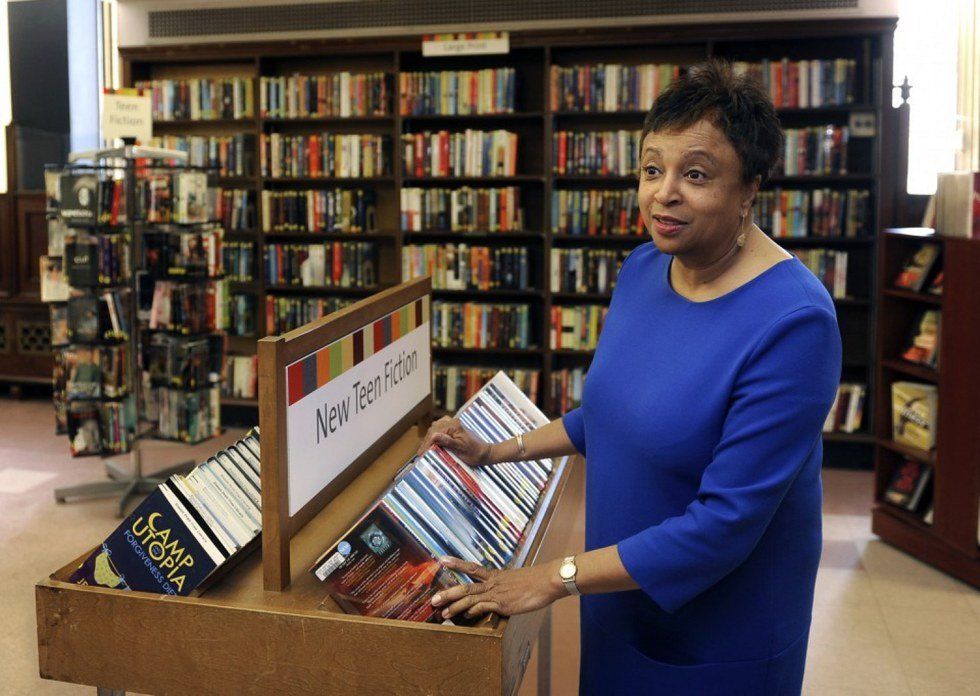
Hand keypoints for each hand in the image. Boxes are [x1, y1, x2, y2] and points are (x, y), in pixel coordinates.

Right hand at [416, 416, 491, 465]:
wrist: (485, 453)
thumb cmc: (474, 453)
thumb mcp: (460, 449)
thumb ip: (447, 441)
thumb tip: (433, 436)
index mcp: (454, 426)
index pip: (435, 433)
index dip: (427, 444)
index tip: (421, 453)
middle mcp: (453, 422)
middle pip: (433, 429)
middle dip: (426, 441)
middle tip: (421, 453)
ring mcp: (454, 423)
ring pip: (436, 427)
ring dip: (429, 437)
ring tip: (425, 448)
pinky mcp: (454, 427)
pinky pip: (440, 426)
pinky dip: (434, 433)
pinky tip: (432, 440)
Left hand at [431, 557, 567, 620]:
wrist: (547, 580)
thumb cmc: (535, 581)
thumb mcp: (516, 581)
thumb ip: (505, 586)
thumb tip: (500, 593)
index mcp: (495, 575)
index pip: (471, 568)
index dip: (456, 563)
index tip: (441, 559)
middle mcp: (493, 583)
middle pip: (465, 586)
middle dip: (448, 592)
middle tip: (433, 599)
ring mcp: (497, 593)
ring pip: (471, 598)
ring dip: (455, 606)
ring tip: (443, 612)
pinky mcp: (503, 604)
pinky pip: (484, 607)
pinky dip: (473, 612)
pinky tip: (465, 617)